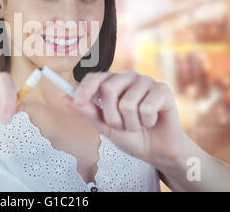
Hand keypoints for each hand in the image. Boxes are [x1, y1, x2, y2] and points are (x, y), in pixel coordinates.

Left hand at [63, 70, 185, 168]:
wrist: (157, 151)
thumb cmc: (131, 136)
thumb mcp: (105, 127)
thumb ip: (88, 112)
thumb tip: (66, 98)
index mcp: (113, 83)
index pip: (95, 77)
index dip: (84, 88)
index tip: (76, 101)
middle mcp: (128, 78)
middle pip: (108, 88)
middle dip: (111, 116)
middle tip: (121, 126)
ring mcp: (146, 81)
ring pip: (128, 103)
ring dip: (131, 124)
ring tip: (138, 125)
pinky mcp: (162, 89)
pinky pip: (147, 107)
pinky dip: (147, 122)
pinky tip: (152, 122)